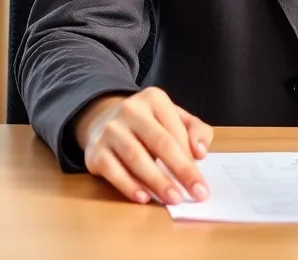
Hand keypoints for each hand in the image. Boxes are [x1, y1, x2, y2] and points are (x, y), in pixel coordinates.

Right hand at [74, 87, 213, 204]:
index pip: (176, 131)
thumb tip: (200, 152)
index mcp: (154, 98)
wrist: (104, 121)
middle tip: (195, 194)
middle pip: (160, 142)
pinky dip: (129, 186)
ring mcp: (111, 130)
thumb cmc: (149, 124)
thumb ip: (195, 131)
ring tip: (174, 199)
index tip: (203, 185)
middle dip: (180, 170)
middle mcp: (131, 109)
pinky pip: (113, 171)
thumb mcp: (174, 119)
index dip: (191, 159)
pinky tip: (144, 197)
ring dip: (157, 181)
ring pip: (136, 157)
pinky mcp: (95, 151)